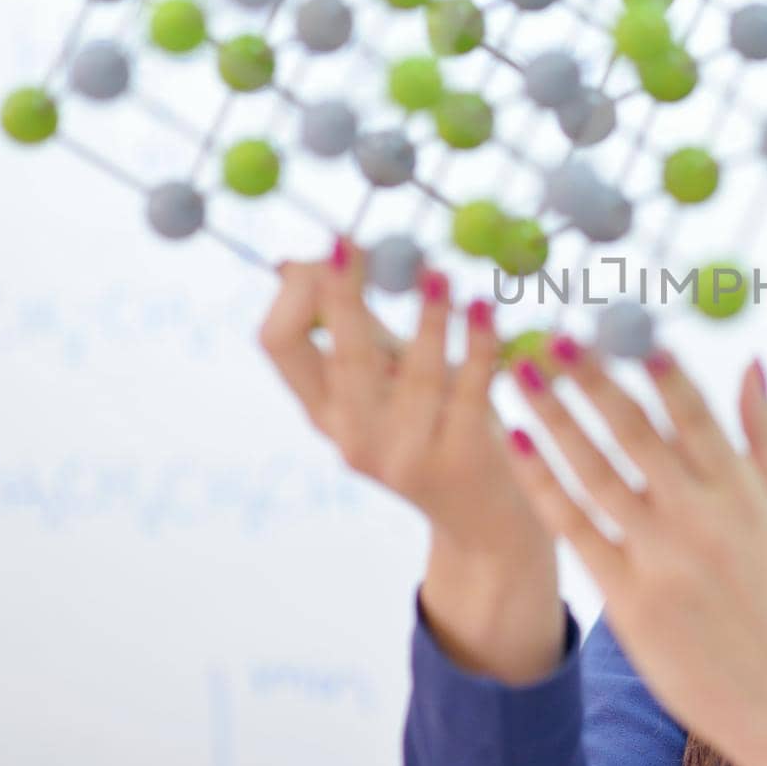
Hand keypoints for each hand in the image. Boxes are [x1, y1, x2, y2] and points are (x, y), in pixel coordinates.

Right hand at [257, 236, 549, 564]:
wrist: (486, 523)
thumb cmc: (434, 428)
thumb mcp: (386, 383)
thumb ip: (352, 327)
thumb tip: (294, 262)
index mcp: (325, 413)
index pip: (280, 345)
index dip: (298, 292)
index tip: (334, 247)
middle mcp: (354, 437)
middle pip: (341, 356)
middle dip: (345, 296)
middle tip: (355, 242)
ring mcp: (406, 455)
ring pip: (415, 374)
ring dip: (429, 317)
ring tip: (441, 272)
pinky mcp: (461, 460)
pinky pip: (471, 390)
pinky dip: (479, 345)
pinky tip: (485, 308)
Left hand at [501, 338, 766, 765]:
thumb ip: (766, 437)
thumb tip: (753, 362)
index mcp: (741, 492)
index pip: (693, 413)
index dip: (656, 365)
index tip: (622, 321)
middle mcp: (700, 519)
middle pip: (634, 433)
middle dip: (590, 378)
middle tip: (551, 334)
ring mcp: (662, 559)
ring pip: (595, 473)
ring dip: (553, 418)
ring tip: (519, 374)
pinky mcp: (628, 599)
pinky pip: (575, 529)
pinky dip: (543, 483)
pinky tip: (516, 442)